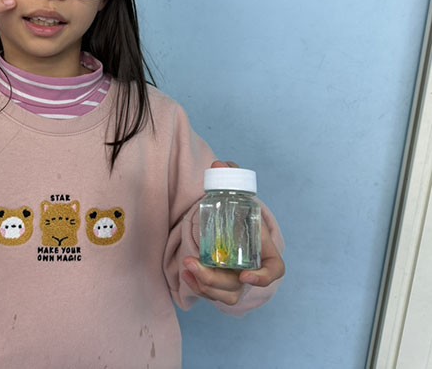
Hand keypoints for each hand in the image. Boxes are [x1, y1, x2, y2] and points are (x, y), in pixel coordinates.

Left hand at [180, 159, 285, 305]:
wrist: (224, 219)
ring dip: (204, 286)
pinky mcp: (219, 284)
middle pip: (239, 285)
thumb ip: (230, 173)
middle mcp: (252, 268)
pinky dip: (197, 286)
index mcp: (263, 249)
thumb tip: (218, 165)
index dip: (264, 277)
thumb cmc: (235, 207)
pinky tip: (185, 272)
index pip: (274, 270)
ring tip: (187, 267)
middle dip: (215, 280)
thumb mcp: (235, 188)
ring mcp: (236, 279)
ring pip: (225, 295)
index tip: (245, 274)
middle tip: (194, 264)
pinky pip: (211, 294)